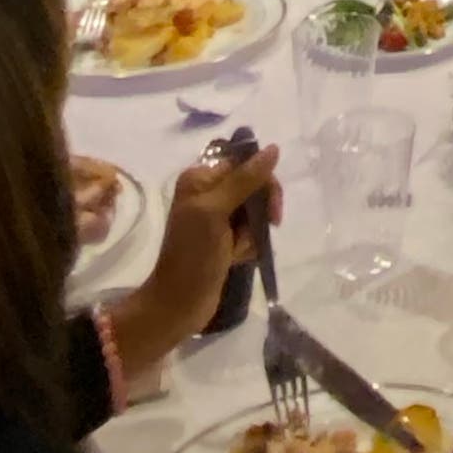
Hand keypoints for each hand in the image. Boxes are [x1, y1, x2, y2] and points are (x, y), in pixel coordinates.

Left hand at [100, 141, 281, 398]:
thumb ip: (244, 180)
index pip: (245, 164)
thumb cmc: (193, 255)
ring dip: (253, 232)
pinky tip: (236, 258)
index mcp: (200, 178)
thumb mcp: (215, 212)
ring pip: (254, 211)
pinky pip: (250, 231)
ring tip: (238, 250)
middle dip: (259, 210)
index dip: (263, 182)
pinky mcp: (223, 239)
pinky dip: (249, 244)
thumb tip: (273, 148)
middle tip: (266, 228)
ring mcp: (216, 217)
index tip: (271, 209)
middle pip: (253, 186)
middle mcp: (207, 192)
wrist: (180, 304)